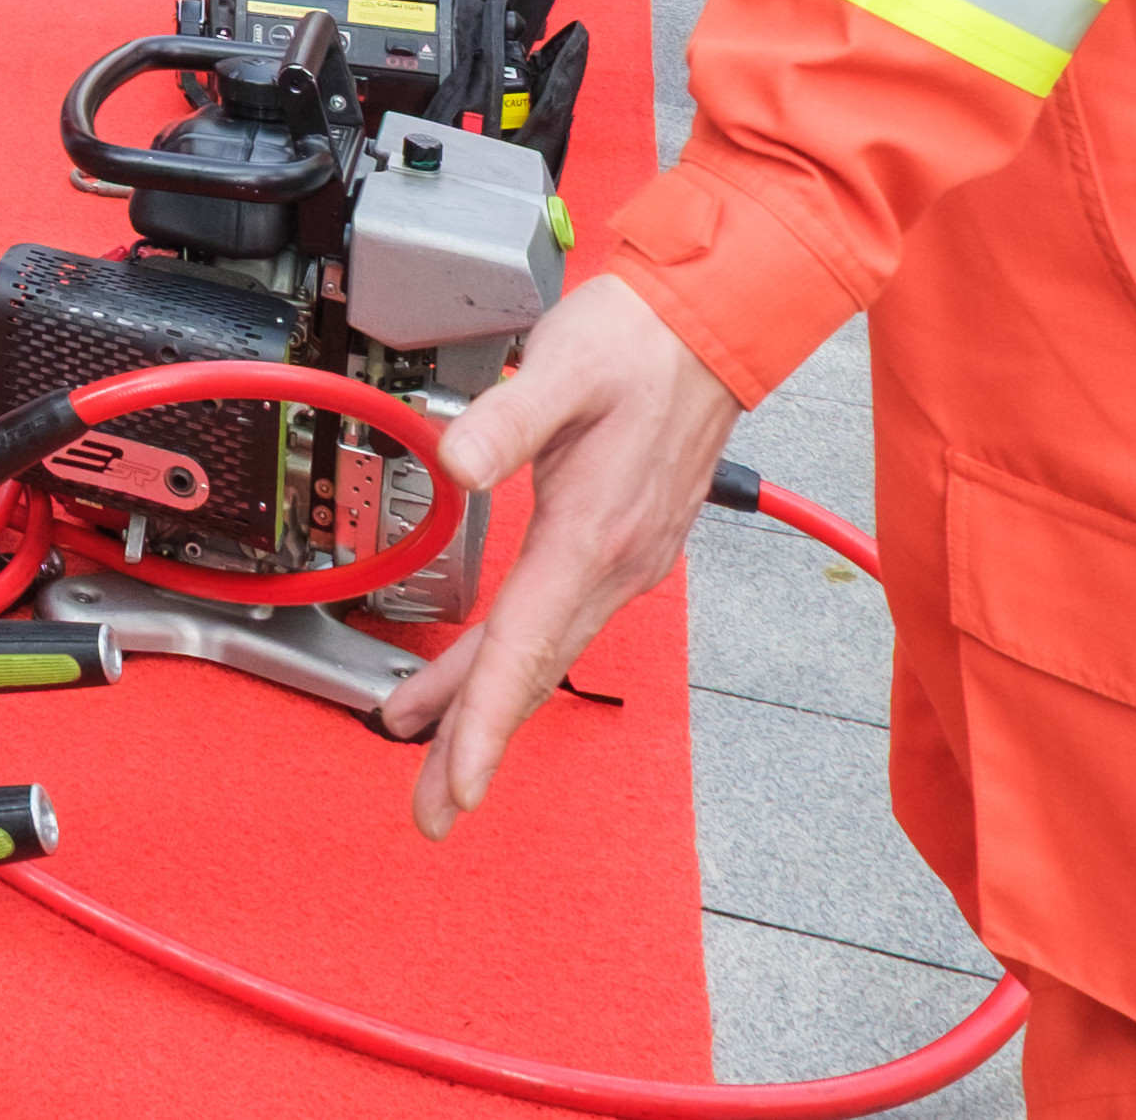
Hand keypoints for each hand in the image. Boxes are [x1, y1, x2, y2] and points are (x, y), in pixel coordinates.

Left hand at [374, 275, 745, 838]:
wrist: (709, 325)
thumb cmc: (638, 342)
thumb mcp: (563, 366)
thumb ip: (506, 418)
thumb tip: (457, 458)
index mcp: (591, 535)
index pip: (524, 649)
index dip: (483, 723)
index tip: (454, 786)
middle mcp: (614, 564)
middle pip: (532, 673)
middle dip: (477, 746)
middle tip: (432, 810)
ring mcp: (623, 561)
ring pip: (542, 652)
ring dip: (487, 704)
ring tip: (426, 743)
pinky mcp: (621, 545)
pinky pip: (556, 623)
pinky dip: (513, 658)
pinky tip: (476, 668)